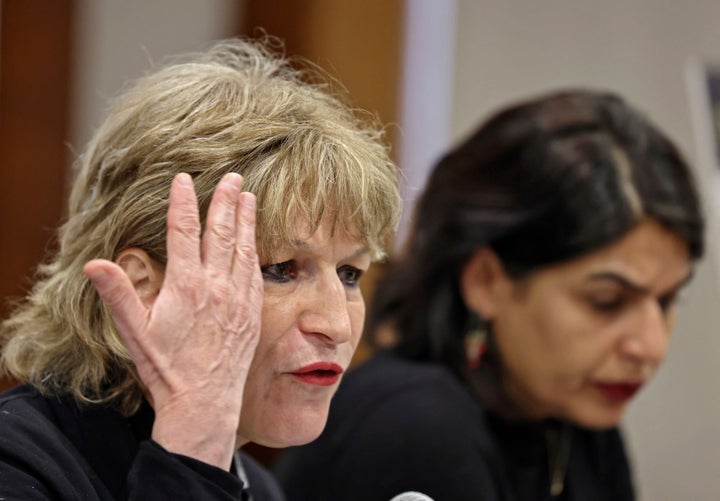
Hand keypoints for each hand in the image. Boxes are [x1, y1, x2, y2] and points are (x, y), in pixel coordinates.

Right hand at [84, 173, 262, 468]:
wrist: (204, 401)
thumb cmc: (166, 368)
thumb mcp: (134, 332)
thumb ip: (118, 294)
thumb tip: (94, 264)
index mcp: (185, 286)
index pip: (184, 232)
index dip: (183, 202)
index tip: (184, 179)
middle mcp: (216, 286)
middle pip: (222, 232)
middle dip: (226, 200)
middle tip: (233, 177)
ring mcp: (238, 298)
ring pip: (243, 248)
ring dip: (246, 219)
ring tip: (249, 196)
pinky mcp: (252, 312)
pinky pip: (255, 272)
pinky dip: (254, 250)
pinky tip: (255, 240)